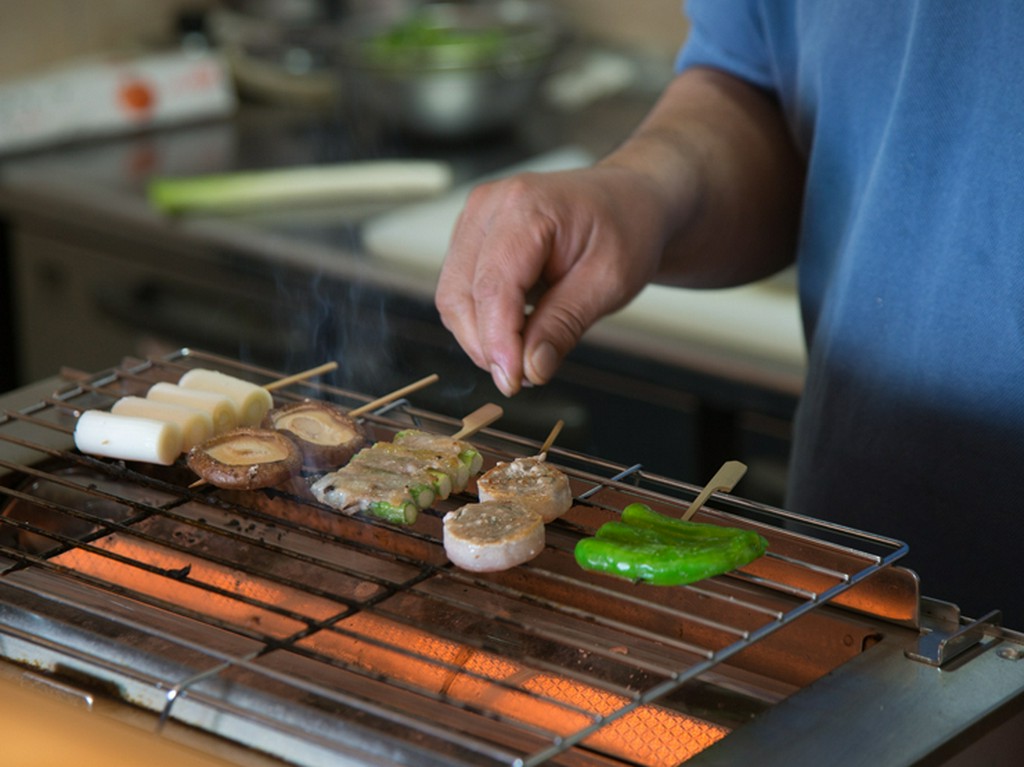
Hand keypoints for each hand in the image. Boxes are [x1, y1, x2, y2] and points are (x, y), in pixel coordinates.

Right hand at [435, 165, 668, 395]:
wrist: (627, 202)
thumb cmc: (623, 228)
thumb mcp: (609, 282)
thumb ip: (564, 325)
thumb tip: (531, 368)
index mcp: (526, 207)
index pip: (493, 287)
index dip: (497, 342)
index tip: (514, 381)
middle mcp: (490, 206)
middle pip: (460, 295)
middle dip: (487, 345)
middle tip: (525, 375)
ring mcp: (475, 219)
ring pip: (453, 298)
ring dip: (482, 337)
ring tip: (526, 351)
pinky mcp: (472, 237)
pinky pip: (460, 291)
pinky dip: (482, 321)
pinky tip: (517, 328)